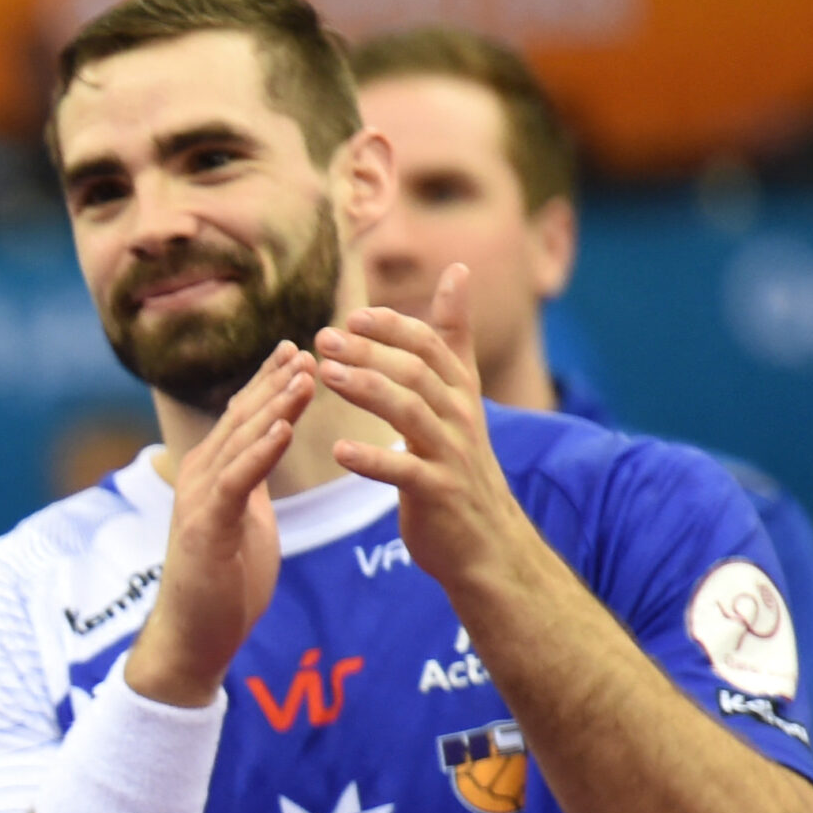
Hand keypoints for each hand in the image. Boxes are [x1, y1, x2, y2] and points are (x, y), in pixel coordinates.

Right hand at [126, 342, 313, 705]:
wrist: (193, 635)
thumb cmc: (223, 582)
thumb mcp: (244, 519)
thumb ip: (251, 481)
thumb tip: (269, 450)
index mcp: (211, 473)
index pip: (243, 416)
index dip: (269, 381)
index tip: (299, 348)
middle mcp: (199, 476)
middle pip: (242, 417)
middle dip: (275, 381)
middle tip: (308, 346)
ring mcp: (199, 500)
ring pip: (241, 441)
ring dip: (274, 406)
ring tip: (305, 376)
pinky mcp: (206, 527)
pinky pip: (236, 481)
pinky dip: (261, 452)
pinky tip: (286, 428)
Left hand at [317, 265, 533, 592]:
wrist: (488, 543)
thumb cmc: (460, 463)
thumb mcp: (460, 397)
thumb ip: (453, 339)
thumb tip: (458, 269)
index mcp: (460, 394)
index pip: (432, 345)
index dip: (395, 326)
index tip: (354, 315)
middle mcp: (461, 418)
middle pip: (417, 371)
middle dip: (371, 350)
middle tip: (324, 339)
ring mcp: (453, 455)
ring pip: (411, 412)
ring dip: (368, 390)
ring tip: (327, 377)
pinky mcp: (439, 493)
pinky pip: (405, 471)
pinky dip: (372, 460)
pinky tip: (340, 452)